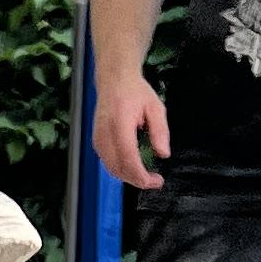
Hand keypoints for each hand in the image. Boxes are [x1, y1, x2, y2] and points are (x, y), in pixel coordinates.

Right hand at [93, 76, 169, 193]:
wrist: (114, 81)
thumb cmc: (134, 92)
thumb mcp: (155, 106)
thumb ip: (160, 130)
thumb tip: (163, 154)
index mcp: (120, 123)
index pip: (128, 158)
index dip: (141, 175)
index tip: (156, 181)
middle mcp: (105, 133)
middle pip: (118, 168)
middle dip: (137, 180)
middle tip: (155, 180)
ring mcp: (98, 139)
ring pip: (112, 169)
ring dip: (129, 177)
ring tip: (146, 175)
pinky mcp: (97, 142)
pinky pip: (108, 163)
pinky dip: (121, 170)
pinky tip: (134, 167)